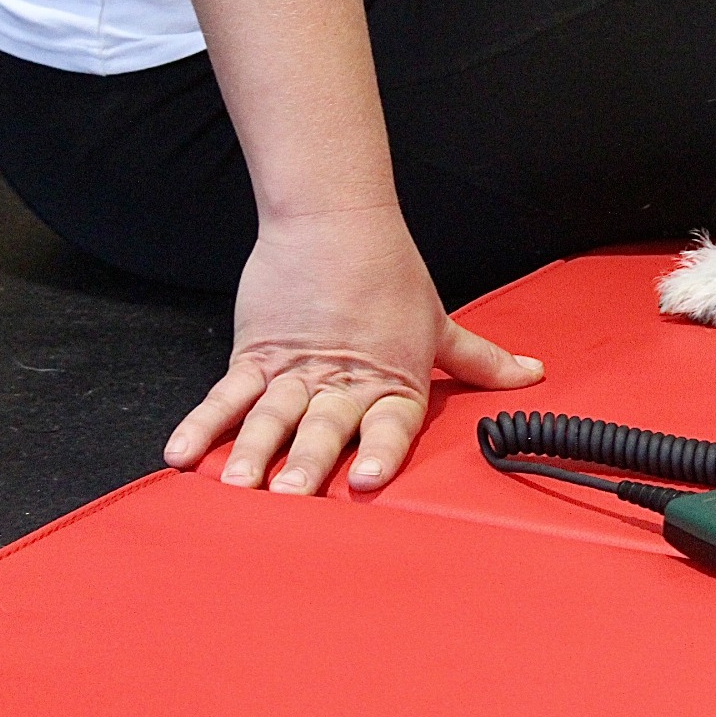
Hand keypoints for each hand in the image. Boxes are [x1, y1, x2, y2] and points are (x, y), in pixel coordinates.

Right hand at [161, 204, 543, 493]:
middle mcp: (341, 382)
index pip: (388, 424)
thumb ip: (481, 361)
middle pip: (323, 427)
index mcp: (390, 380)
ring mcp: (294, 370)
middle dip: (307, 463)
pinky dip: (203, 424)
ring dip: (254, 451)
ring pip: (272, 416)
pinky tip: (182, 454)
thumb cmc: (391, 274)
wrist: (336, 221)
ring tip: (238, 485)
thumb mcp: (439, 325)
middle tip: (292, 495)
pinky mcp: (255, 354)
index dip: (380, 451)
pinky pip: (226, 394)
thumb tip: (532, 375)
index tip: (371, 480)